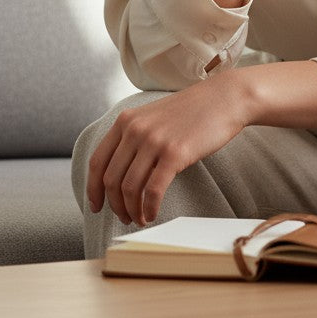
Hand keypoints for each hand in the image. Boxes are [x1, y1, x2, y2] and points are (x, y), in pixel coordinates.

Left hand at [86, 75, 249, 225]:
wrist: (223, 98)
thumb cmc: (192, 111)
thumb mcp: (153, 116)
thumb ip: (135, 136)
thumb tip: (121, 171)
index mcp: (126, 120)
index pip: (97, 161)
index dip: (93, 189)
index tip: (95, 206)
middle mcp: (135, 129)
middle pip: (111, 180)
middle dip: (115, 205)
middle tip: (125, 217)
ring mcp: (154, 140)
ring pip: (129, 188)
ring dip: (131, 210)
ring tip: (140, 219)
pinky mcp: (174, 153)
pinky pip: (153, 191)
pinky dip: (149, 208)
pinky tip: (152, 214)